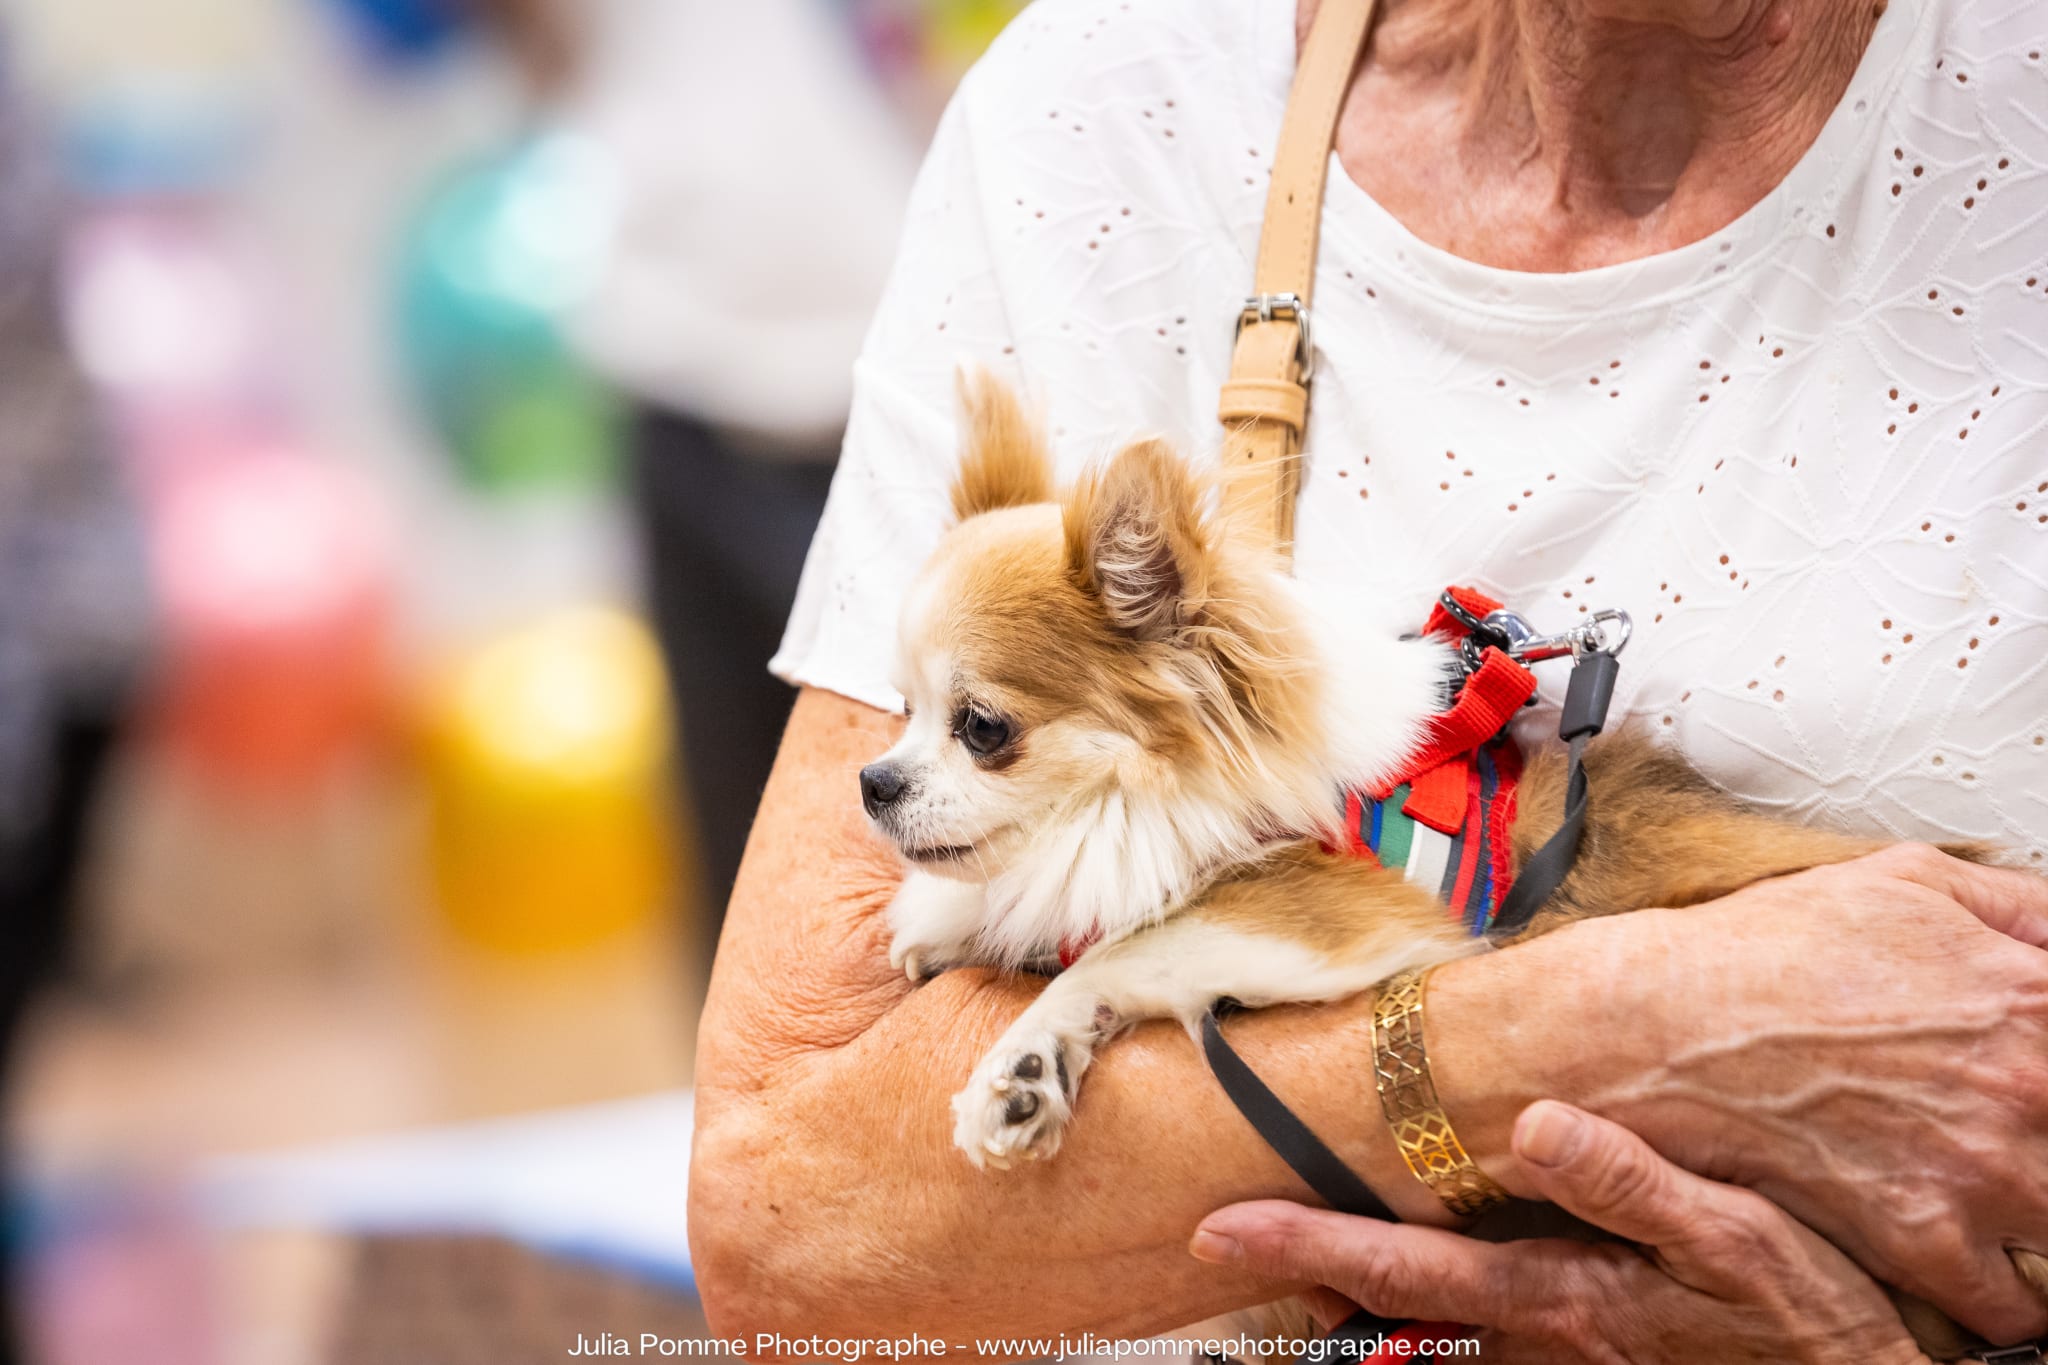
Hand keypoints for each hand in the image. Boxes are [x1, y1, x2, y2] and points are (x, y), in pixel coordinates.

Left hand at [1193, 1101, 1934, 1364]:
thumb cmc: (1806, 1317)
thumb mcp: (1738, 1240)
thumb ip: (1632, 1183)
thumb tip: (1538, 1121)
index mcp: (1556, 1297)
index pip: (1398, 1273)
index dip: (1303, 1246)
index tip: (1221, 1227)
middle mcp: (1537, 1339)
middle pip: (1388, 1315)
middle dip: (1308, 1280)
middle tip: (1236, 1238)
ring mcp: (1558, 1359)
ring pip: (1424, 1338)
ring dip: (1356, 1306)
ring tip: (1297, 1265)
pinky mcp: (1587, 1358)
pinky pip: (1475, 1344)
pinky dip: (1420, 1318)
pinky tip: (1405, 1292)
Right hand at [1424, 844, 2047, 1342]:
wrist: (1653, 1029)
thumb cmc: (1759, 954)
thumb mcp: (1901, 881)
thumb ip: (2019, 904)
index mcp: (2029, 994)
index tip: (2038, 1079)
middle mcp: (2025, 1085)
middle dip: (2043, 1134)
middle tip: (2013, 1130)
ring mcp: (1979, 1170)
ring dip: (2035, 1212)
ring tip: (1997, 1190)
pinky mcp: (1922, 1237)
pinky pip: (2011, 1302)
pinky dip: (2003, 1289)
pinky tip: (1977, 1256)